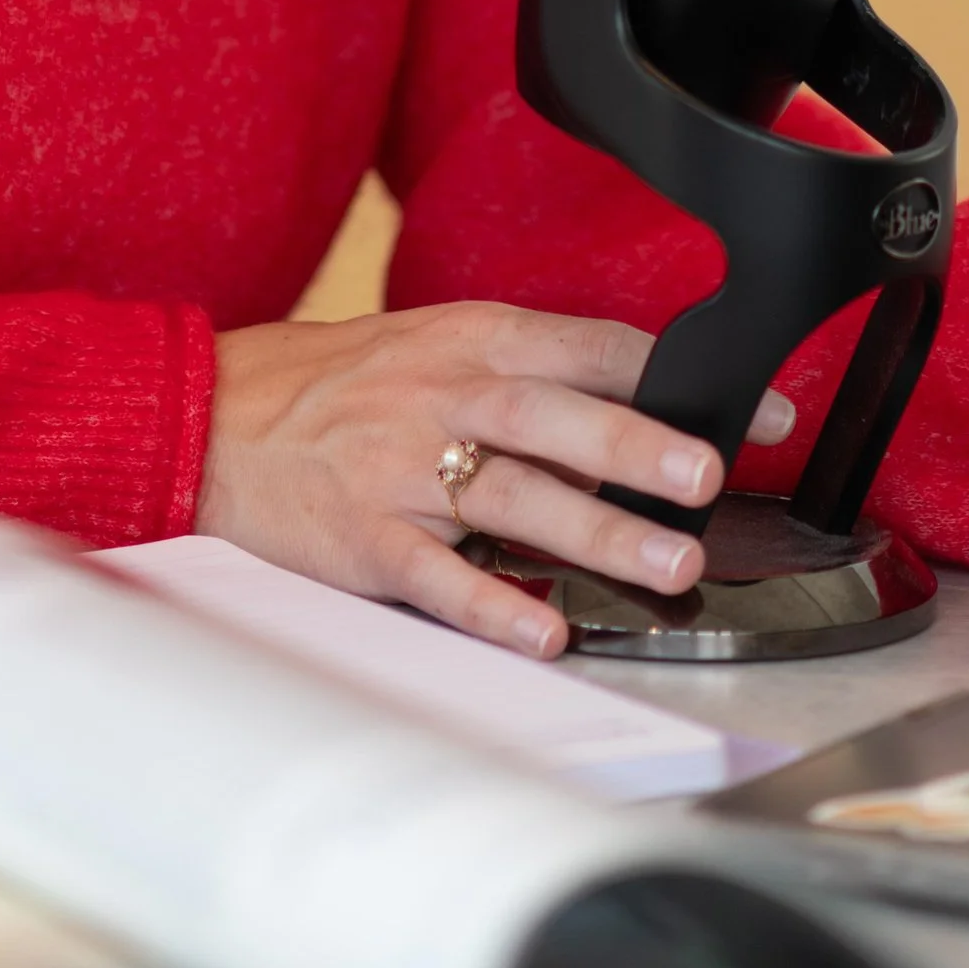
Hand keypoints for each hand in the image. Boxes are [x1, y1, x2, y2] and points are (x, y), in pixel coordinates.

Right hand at [199, 302, 795, 656]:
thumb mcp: (435, 346)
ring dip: (596, 533)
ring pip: (511, 497)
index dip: (676, 379)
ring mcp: (400, 468)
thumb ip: (529, 375)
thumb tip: (641, 409)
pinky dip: (493, 602)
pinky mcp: (363, 537)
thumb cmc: (339, 384)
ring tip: (668, 566)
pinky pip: (436, 574)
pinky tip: (546, 628)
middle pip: (555, 418)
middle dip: (637, 446)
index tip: (754, 413)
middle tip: (710, 477)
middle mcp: (441, 395)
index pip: (590, 349)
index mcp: (471, 339)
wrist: (214, 415)